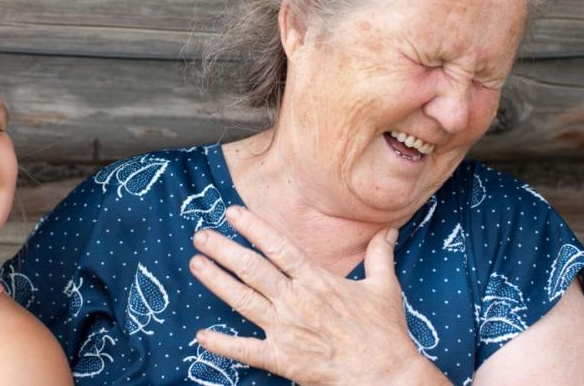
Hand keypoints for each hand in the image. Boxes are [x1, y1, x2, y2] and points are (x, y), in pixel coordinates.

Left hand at [189, 206, 448, 384]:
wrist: (386, 374)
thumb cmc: (384, 332)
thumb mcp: (384, 287)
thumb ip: (379, 255)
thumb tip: (389, 229)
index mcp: (316, 280)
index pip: (277, 247)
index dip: (252, 228)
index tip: (231, 213)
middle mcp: (294, 300)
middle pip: (251, 269)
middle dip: (223, 250)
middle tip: (200, 236)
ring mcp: (285, 329)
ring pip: (242, 300)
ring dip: (216, 281)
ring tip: (195, 264)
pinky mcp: (281, 358)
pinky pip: (246, 350)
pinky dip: (222, 344)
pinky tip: (201, 336)